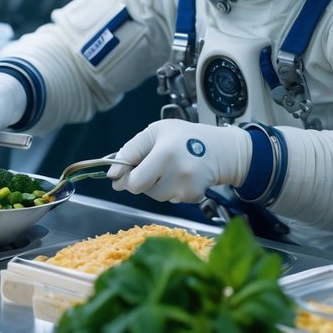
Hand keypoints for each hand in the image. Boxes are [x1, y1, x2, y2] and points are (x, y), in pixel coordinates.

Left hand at [108, 120, 251, 202]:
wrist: (219, 149)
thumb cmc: (184, 136)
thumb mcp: (154, 132)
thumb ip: (130, 151)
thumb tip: (113, 174)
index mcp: (165, 153)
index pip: (135, 181)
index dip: (125, 179)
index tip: (123, 175)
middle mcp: (178, 173)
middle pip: (143, 190)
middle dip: (141, 180)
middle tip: (152, 166)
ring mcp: (187, 187)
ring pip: (156, 196)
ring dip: (156, 186)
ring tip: (170, 169)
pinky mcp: (194, 196)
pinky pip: (171, 200)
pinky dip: (171, 191)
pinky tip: (181, 177)